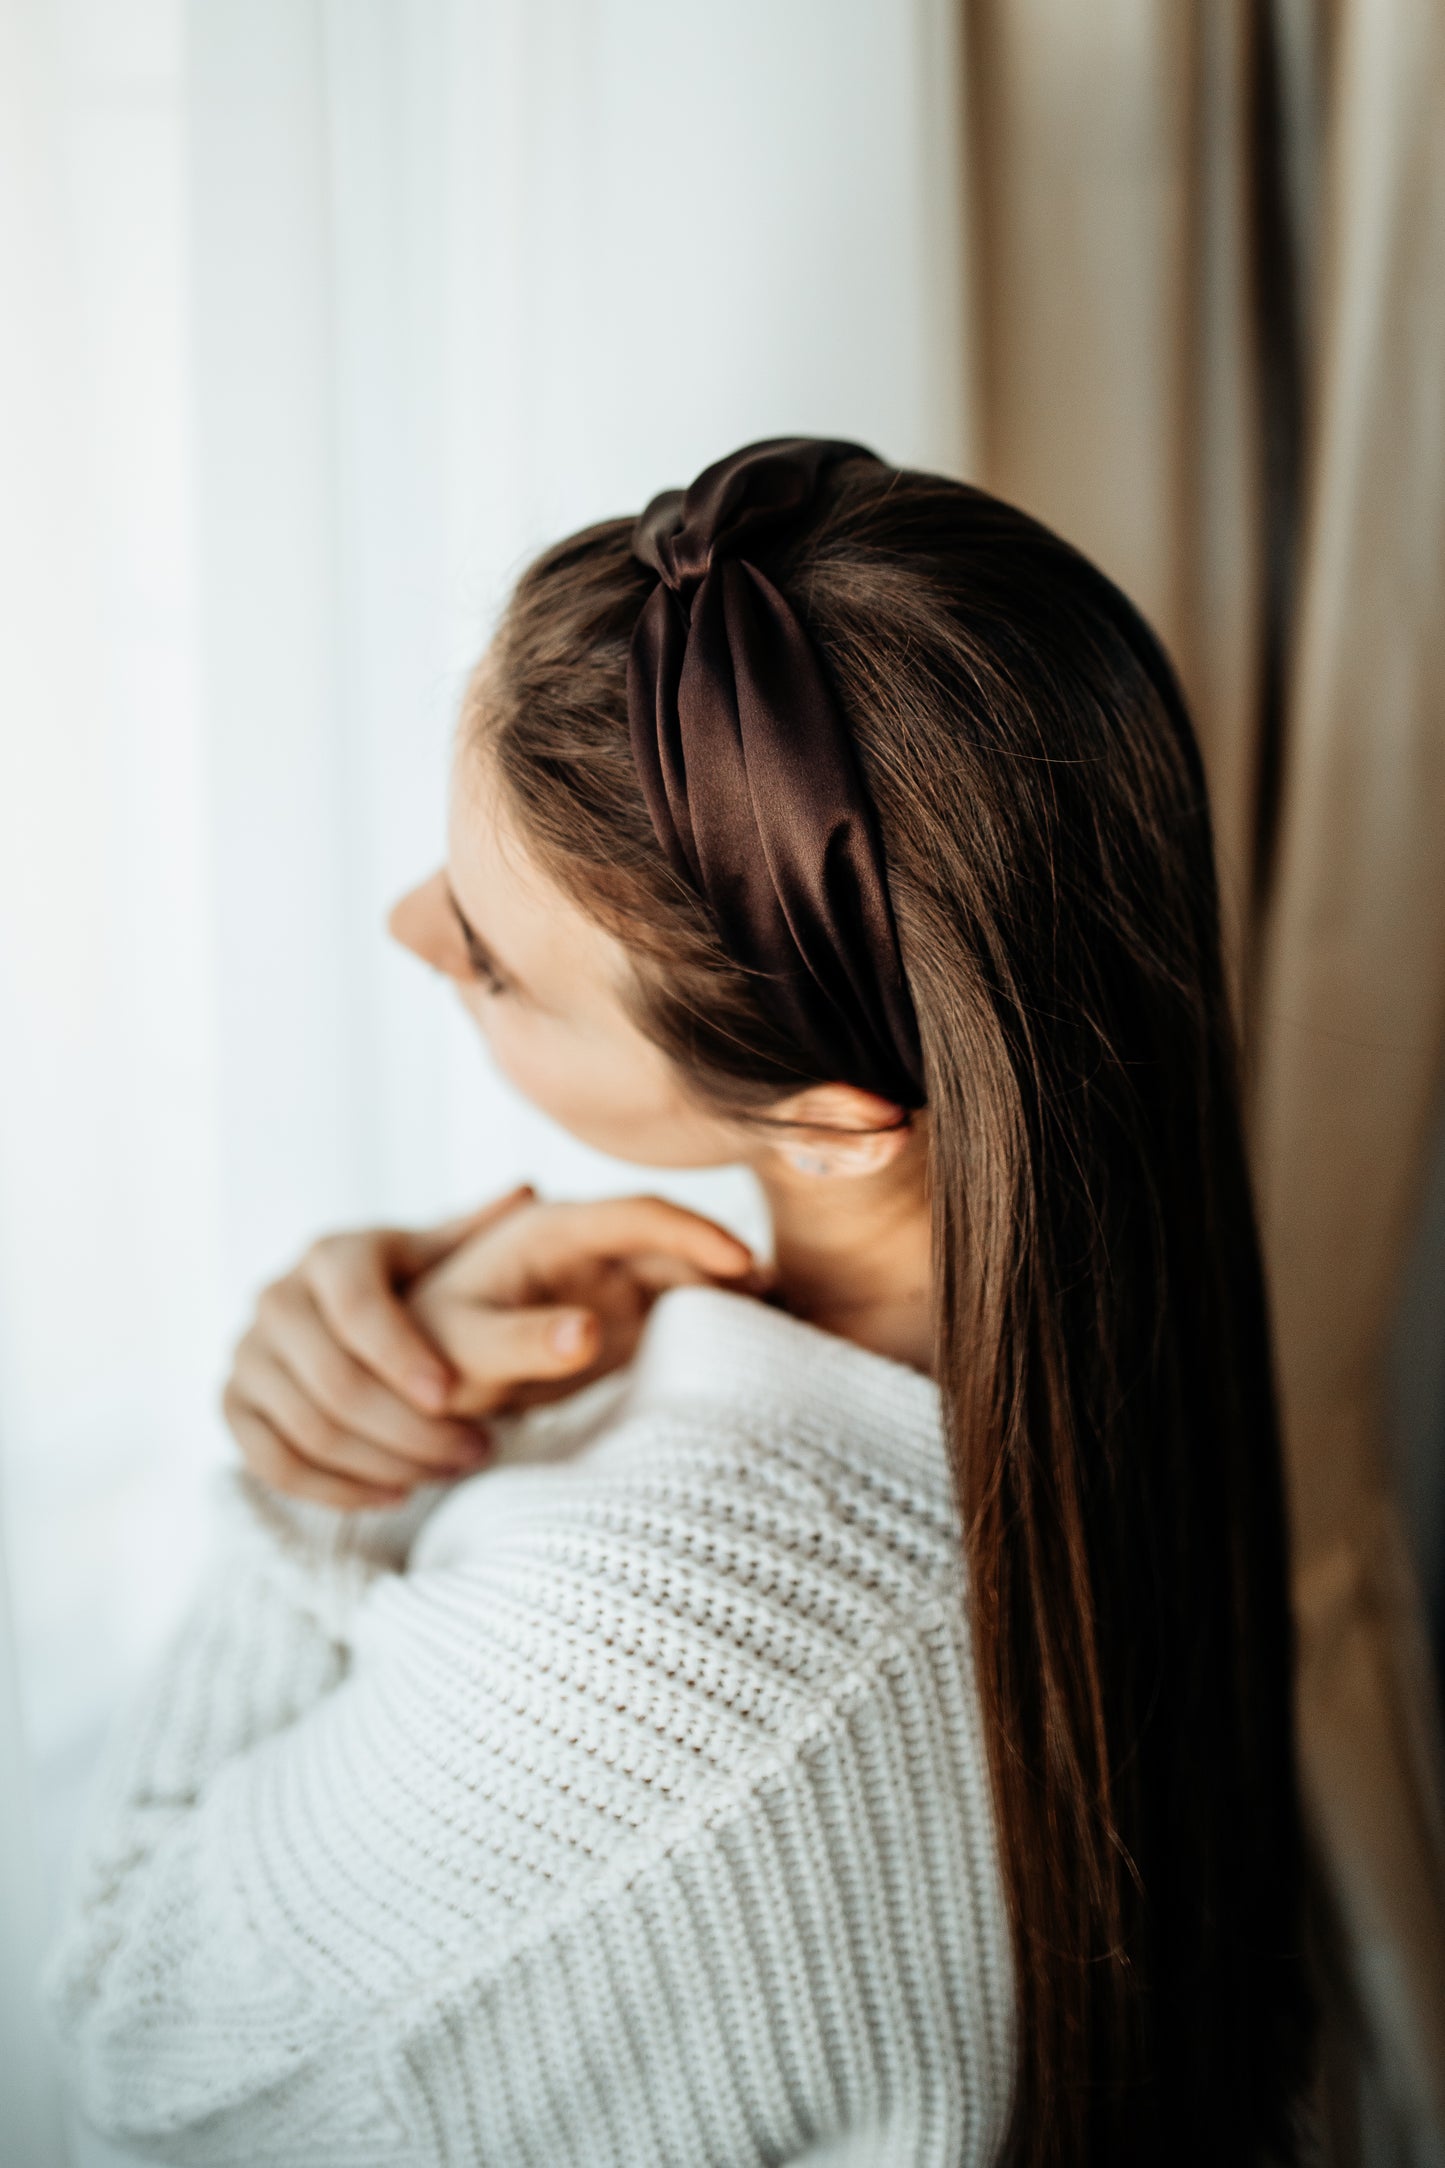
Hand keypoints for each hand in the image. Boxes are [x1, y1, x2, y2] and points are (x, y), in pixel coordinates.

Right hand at [222, 1184, 538, 1509]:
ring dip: (385, 1463)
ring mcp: (246, 1354)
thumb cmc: (407, 1282)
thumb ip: (476, 1231)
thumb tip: (527, 1189)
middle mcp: (275, 1298)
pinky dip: (335, 1490)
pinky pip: (273, 1463)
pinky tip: (396, 1494)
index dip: (402, 1354)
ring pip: (309, 1429)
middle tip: (476, 1449)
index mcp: (329, 1254)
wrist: (334, 1314)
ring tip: (450, 1471)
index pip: (356, 1307)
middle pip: (334, 1381)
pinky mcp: (231, 1404)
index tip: (453, 1395)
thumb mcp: (437, 1251)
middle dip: (411, 1428)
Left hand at [405, 1191, 775, 1417]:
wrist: (420, 1385)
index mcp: (552, 1233)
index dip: (694, 1231)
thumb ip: (522, 1341)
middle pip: (675, 1243)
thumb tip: (588, 1330)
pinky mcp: (619, 1320)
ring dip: (728, 1294)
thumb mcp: (467, 1352)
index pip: (638, 1215)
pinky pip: (678, 1311)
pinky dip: (715, 1321)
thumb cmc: (430, 1358)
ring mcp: (607, 1282)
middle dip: (727, 1265)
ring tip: (781, 1324)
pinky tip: (752, 1343)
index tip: (742, 1262)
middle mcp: (588, 1249)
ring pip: (685, 1275)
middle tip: (780, 1304)